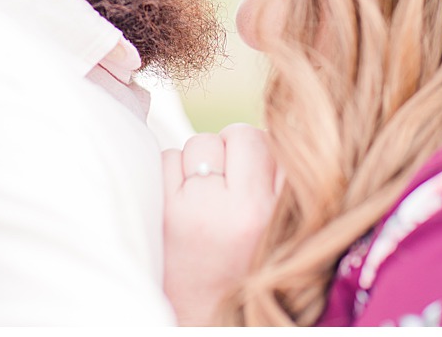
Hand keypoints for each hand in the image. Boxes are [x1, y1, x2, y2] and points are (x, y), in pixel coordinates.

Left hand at [162, 125, 276, 325]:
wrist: (203, 321)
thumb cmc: (243, 270)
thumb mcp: (278, 230)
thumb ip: (280, 182)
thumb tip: (274, 124)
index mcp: (270, 213)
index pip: (268, 140)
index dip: (258, 155)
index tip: (253, 179)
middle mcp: (236, 211)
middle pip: (236, 133)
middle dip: (230, 151)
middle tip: (226, 189)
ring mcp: (194, 209)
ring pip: (199, 142)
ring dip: (198, 163)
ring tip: (202, 203)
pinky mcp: (161, 212)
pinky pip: (166, 158)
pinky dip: (169, 174)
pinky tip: (177, 206)